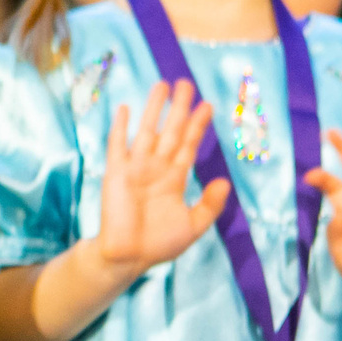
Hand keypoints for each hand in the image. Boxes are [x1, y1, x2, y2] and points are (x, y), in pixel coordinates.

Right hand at [96, 83, 230, 272]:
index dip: (198, 125)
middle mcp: (156, 167)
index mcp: (174, 178)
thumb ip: (210, 204)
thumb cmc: (159, 244)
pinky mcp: (116, 173)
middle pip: (171, 131)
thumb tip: (225, 182)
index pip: (188, 144)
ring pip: (147, 131)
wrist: (128, 257)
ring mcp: (136, 168)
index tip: (208, 105)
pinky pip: (118, 145)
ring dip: (154, 108)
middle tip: (187, 83)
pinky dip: (121, 127)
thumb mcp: (194, 225)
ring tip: (162, 85)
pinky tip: (125, 108)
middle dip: (179, 108)